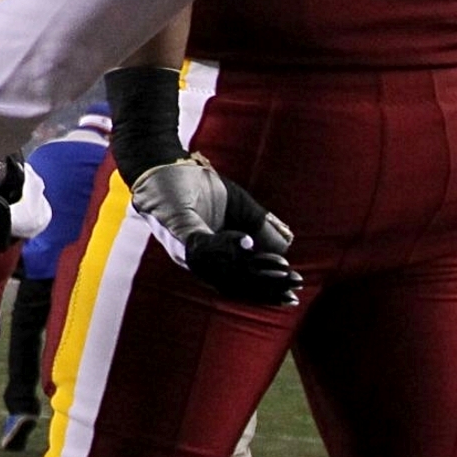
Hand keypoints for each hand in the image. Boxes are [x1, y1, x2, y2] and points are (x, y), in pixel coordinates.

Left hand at [130, 156, 300, 305]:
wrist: (162, 164)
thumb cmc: (197, 185)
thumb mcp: (238, 205)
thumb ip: (261, 224)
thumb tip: (287, 245)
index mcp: (211, 258)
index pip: (242, 281)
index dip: (268, 289)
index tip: (294, 293)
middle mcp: (197, 260)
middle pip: (235, 282)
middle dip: (267, 286)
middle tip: (294, 287)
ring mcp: (184, 248)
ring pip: (221, 270)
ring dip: (253, 271)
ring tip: (281, 268)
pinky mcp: (176, 230)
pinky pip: (201, 246)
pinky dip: (226, 246)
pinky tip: (248, 241)